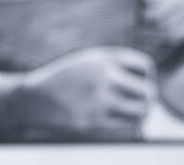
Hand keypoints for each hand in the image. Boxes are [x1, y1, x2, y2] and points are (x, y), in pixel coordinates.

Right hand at [15, 47, 156, 134]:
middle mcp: (104, 75)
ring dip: (142, 114)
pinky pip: (127, 126)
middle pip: (148, 91)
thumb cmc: (65, 80)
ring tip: (135, 114)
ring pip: (141, 111)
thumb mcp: (87, 62)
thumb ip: (114, 65)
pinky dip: (130, 125)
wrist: (35, 98)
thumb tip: (147, 80)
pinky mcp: (95, 119)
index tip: (139, 83)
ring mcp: (100, 98)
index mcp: (103, 58)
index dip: (147, 76)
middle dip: (148, 98)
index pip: (145, 66)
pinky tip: (122, 122)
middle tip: (141, 102)